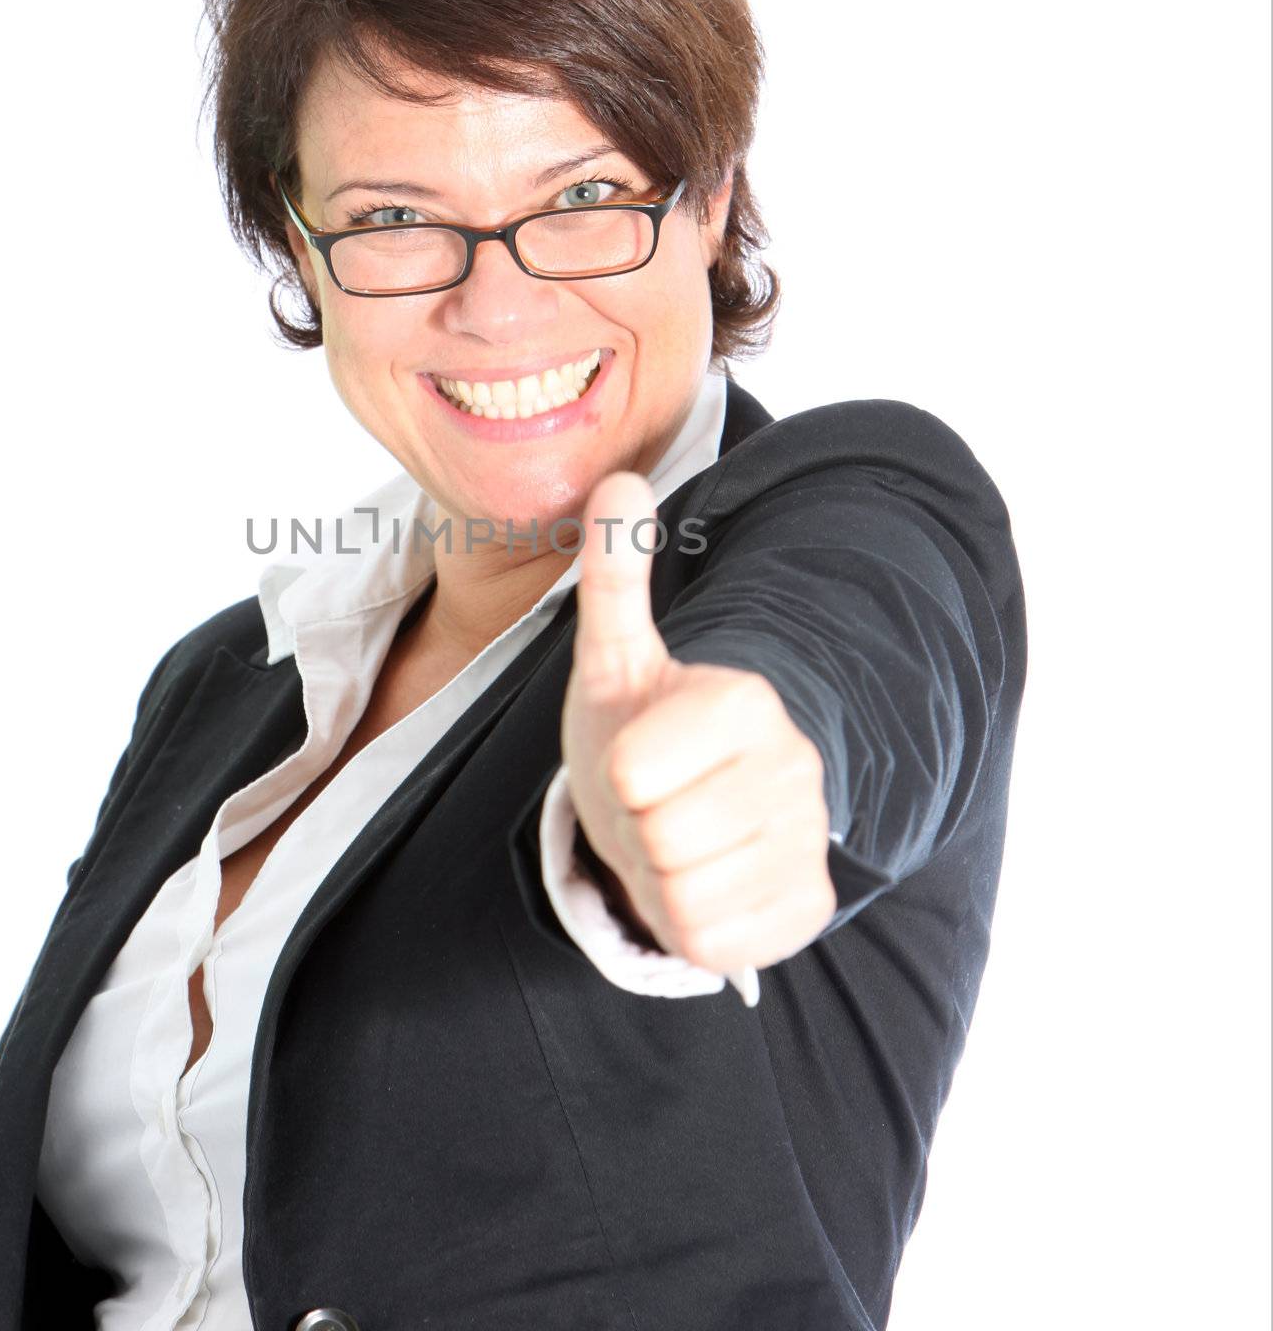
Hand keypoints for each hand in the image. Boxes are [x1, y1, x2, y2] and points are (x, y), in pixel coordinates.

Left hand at [560, 471, 837, 998]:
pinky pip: (708, 937)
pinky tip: (703, 879)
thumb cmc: (639, 730)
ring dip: (659, 873)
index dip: (620, 768)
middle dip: (636, 824)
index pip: (635, 768)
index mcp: (747, 701)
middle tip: (655, 801)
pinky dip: (687, 920)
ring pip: (683, 890)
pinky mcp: (804, 908)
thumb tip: (618, 481)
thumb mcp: (612, 658)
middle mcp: (794, 769)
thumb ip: (614, 574)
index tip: (641, 752)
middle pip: (658, 833)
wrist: (682, 811)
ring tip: (675, 836)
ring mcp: (806, 843)